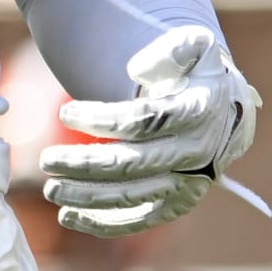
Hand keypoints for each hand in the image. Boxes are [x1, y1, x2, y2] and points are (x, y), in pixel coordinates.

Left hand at [39, 25, 259, 236]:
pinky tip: (68, 217)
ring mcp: (187, 183)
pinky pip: (139, 220)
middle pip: (129, 164)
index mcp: (198, 111)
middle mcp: (194, 152)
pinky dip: (103, 224)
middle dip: (83, 164)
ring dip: (86, 196)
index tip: (65, 112)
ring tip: (51, 190)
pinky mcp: (177, 204)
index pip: (141, 120)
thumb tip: (137, 69)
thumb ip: (174, 48)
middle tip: (46, 160)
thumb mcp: (197, 46)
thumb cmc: (197, 76)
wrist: (225, 112)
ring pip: (130, 196)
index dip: (99, 119)